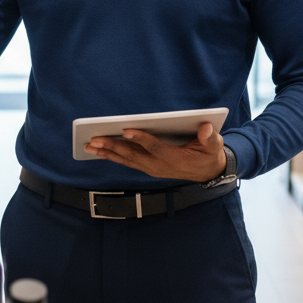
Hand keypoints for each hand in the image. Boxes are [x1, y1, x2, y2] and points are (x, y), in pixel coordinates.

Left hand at [83, 121, 226, 182]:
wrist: (207, 173)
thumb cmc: (208, 154)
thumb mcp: (214, 146)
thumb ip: (210, 138)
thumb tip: (206, 129)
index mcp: (173, 158)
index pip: (154, 147)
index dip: (140, 138)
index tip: (125, 129)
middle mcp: (158, 165)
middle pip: (133, 155)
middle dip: (112, 146)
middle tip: (94, 139)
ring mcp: (151, 168)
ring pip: (126, 160)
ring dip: (107, 153)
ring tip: (89, 146)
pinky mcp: (147, 167)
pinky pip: (127, 162)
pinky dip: (112, 156)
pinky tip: (99, 151)